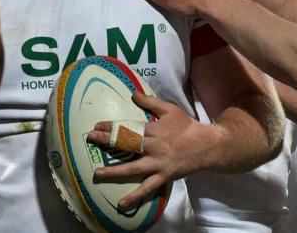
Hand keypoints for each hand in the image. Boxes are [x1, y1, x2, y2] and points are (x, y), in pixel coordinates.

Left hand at [86, 93, 210, 209]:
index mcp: (155, 130)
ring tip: (97, 174)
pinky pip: (148, 188)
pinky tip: (122, 203)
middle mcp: (154, 147)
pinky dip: (135, 196)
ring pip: (134, 169)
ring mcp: (158, 164)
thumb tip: (133, 93)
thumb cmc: (187, 126)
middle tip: (90, 139)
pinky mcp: (164, 176)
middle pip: (127, 144)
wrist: (207, 146)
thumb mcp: (170, 110)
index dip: (111, 127)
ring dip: (114, 172)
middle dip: (107, 142)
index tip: (96, 126)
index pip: (129, 127)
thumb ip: (150, 102)